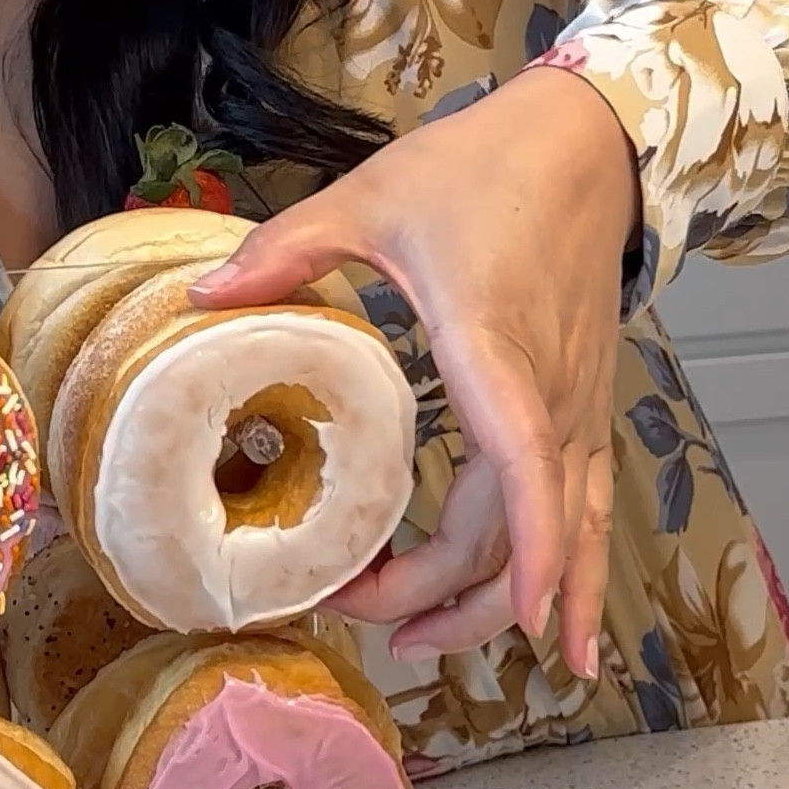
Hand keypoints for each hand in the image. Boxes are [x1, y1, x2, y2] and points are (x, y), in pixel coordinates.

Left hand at [189, 67, 640, 674]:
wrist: (586, 143)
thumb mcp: (373, 195)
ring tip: (430, 645)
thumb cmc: (484, 167)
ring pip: (563, 534)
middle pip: (514, 530)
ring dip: (505, 602)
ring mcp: (577, 407)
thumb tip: (200, 297)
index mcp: (491, 345)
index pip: (519, 465)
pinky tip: (565, 635)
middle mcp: (547, 393)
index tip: (512, 621)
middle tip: (359, 613)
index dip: (524, 547)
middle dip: (444, 595)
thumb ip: (288, 248)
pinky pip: (588, 509)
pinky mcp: (587, 407)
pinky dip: (578, 576)